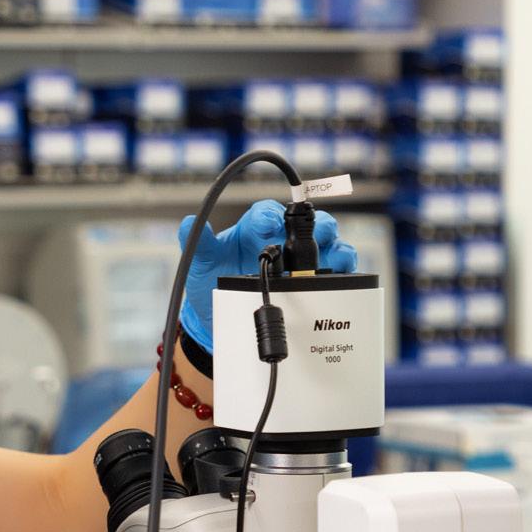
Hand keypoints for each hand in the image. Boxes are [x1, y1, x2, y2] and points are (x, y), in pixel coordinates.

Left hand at [177, 199, 356, 351]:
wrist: (216, 319)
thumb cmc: (210, 283)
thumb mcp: (200, 264)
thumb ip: (198, 243)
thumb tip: (189, 221)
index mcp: (253, 229)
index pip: (266, 213)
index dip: (269, 216)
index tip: (267, 226)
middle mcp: (279, 240)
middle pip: (305, 223)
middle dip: (314, 224)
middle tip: (315, 233)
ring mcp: (297, 262)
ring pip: (326, 244)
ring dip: (334, 246)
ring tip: (335, 257)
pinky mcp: (309, 282)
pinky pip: (333, 271)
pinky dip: (343, 271)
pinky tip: (342, 275)